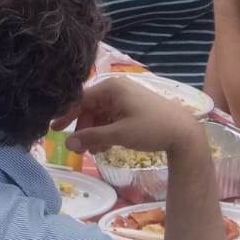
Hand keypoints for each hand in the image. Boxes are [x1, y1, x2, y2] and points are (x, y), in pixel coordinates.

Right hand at [65, 75, 203, 157]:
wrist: (184, 133)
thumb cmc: (151, 128)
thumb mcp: (119, 134)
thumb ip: (92, 137)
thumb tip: (68, 143)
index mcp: (111, 88)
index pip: (80, 99)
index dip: (67, 115)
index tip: (55, 130)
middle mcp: (116, 89)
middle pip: (90, 108)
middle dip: (84, 129)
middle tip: (79, 149)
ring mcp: (125, 98)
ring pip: (101, 115)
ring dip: (96, 133)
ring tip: (95, 151)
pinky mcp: (133, 107)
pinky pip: (112, 118)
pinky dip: (107, 131)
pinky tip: (106, 147)